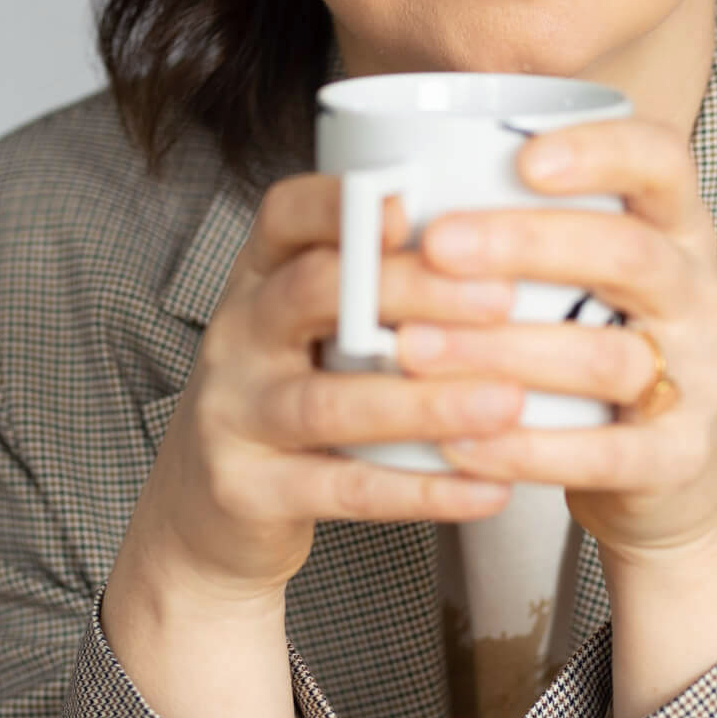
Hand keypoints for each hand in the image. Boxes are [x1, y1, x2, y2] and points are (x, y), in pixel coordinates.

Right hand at [123, 170, 527, 607]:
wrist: (209, 513)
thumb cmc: (290, 400)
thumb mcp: (314, 330)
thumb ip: (376, 290)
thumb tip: (499, 249)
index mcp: (259, 279)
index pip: (285, 216)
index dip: (340, 204)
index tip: (412, 208)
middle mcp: (237, 337)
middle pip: (314, 294)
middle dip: (412, 291)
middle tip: (502, 300)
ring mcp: (233, 414)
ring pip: (330, 402)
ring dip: (425, 402)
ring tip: (507, 402)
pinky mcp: (246, 491)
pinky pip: (345, 489)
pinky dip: (422, 490)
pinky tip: (487, 488)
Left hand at [400, 119, 716, 566]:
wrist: (667, 472)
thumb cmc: (595, 346)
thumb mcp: (575, 277)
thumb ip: (517, 232)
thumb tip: (387, 202)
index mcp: (676, 229)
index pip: (663, 161)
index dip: (600, 152)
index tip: (522, 160)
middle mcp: (698, 295)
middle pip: (628, 252)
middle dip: (525, 244)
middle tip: (436, 246)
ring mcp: (701, 377)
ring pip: (609, 358)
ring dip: (502, 352)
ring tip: (414, 349)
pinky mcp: (680, 457)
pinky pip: (605, 453)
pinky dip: (526, 450)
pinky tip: (458, 443)